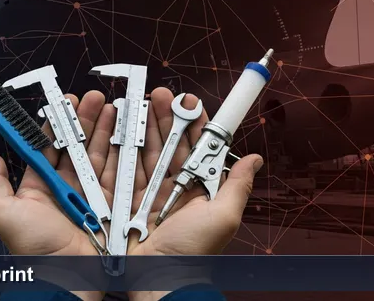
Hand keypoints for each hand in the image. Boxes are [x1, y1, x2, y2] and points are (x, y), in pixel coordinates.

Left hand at [0, 90, 115, 300]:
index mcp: (40, 188)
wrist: (68, 278)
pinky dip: (124, 152)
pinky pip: (120, 173)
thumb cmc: (36, 251)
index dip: (58, 124)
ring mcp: (91, 196)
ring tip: (114, 107)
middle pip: (78, 146)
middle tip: (96, 98)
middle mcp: (66, 189)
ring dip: (107, 130)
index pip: (49, 147)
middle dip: (87, 120)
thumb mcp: (4, 213)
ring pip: (100, 155)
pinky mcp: (113, 204)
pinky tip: (127, 133)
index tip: (67, 104)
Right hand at [111, 88, 262, 300]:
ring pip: (142, 150)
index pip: (196, 149)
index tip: (189, 101)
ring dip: (140, 125)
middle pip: (167, 144)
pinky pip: (118, 167)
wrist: (156, 278)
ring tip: (138, 102)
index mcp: (195, 190)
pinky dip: (116, 145)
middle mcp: (170, 189)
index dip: (193, 124)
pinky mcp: (121, 200)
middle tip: (160, 94)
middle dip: (164, 117)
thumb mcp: (223, 217)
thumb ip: (237, 186)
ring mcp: (144, 193)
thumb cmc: (191, 252)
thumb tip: (256, 159)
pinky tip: (117, 126)